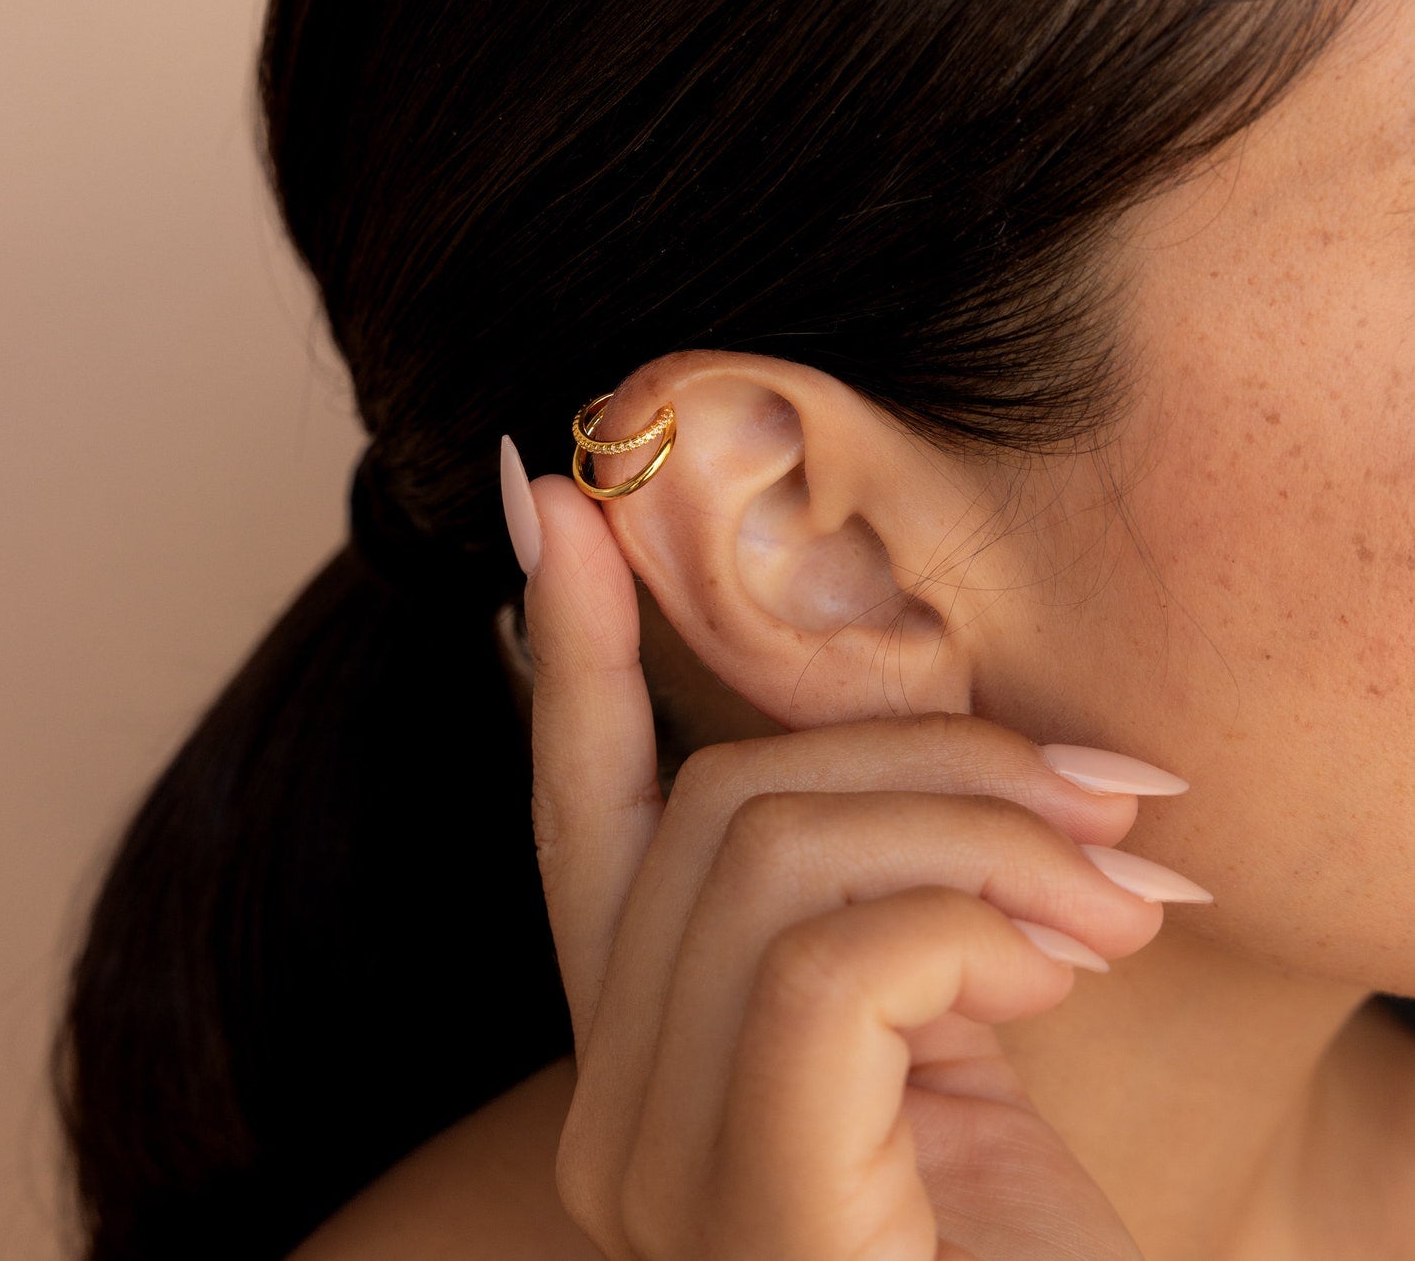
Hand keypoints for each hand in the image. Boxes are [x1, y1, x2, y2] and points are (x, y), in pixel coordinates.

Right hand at [520, 471, 1179, 1260]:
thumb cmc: (1018, 1232)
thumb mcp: (935, 1023)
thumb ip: (865, 892)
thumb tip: (879, 741)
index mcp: (644, 1053)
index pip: (585, 812)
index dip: (573, 649)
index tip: (562, 500)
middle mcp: (611, 1111)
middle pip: (719, 802)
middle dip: (927, 753)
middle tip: (1111, 791)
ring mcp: (657, 1165)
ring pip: (774, 850)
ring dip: (981, 828)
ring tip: (1124, 891)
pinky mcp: (748, 1199)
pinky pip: (833, 957)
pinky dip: (977, 920)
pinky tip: (1076, 969)